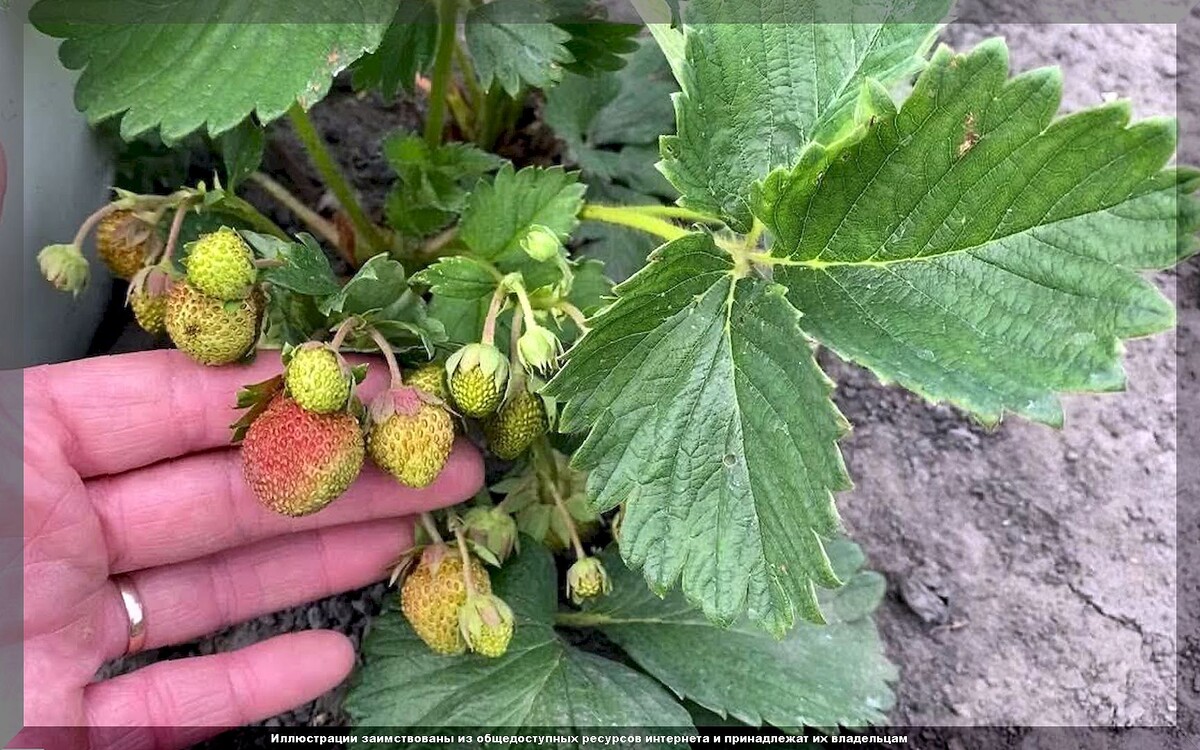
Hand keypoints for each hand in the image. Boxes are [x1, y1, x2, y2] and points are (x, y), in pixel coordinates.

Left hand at [19, 350, 482, 748]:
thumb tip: (226, 346)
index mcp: (19, 458)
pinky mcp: (71, 725)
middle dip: (338, 476)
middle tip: (432, 460)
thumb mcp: (9, 455)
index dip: (281, 392)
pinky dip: (260, 681)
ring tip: (410, 533)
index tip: (374, 386)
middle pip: (220, 498)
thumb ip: (123, 406)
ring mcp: (63, 638)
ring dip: (321, 563)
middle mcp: (48, 545)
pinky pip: (179, 704)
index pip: (171, 405)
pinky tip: (331, 655)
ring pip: (216, 591)